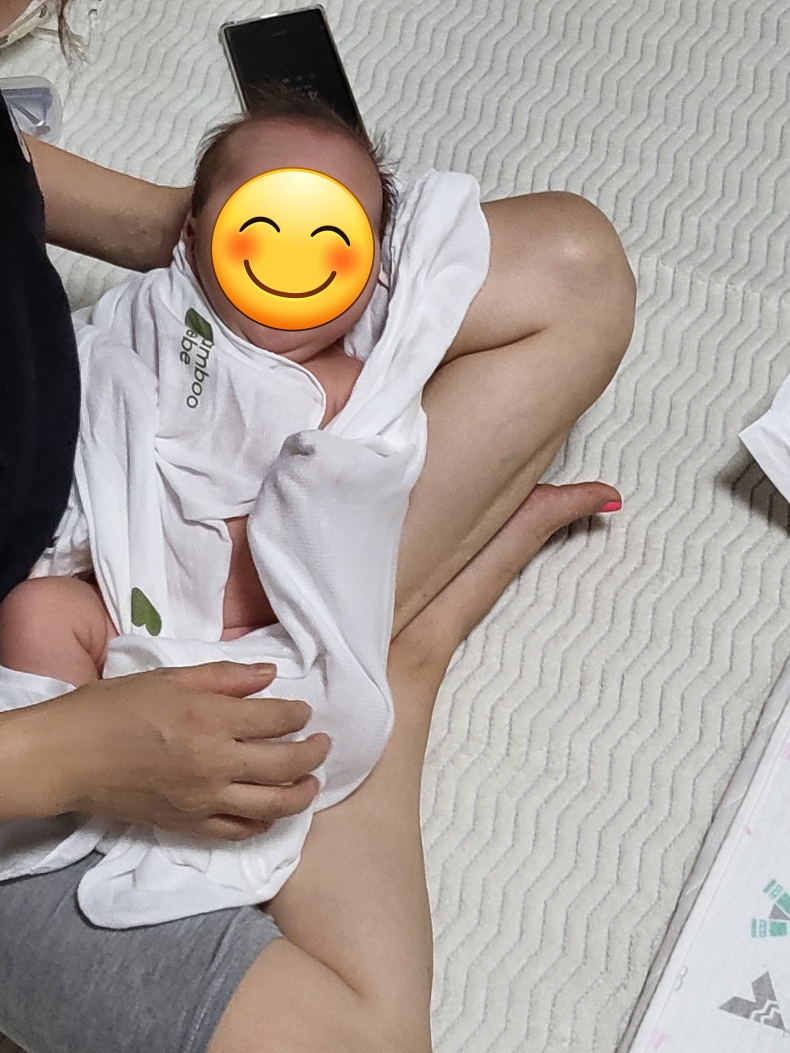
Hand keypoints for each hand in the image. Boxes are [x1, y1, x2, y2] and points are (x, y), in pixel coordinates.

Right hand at [31, 663, 329, 840]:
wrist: (69, 757)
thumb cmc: (115, 708)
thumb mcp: (171, 678)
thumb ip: (226, 677)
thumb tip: (271, 674)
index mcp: (212, 719)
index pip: (278, 719)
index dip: (299, 714)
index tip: (303, 712)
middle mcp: (216, 762)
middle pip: (286, 763)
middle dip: (314, 753)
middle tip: (322, 745)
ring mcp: (205, 799)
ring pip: (272, 804)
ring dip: (301, 793)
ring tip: (311, 782)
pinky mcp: (189, 824)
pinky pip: (239, 830)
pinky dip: (264, 823)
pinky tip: (272, 812)